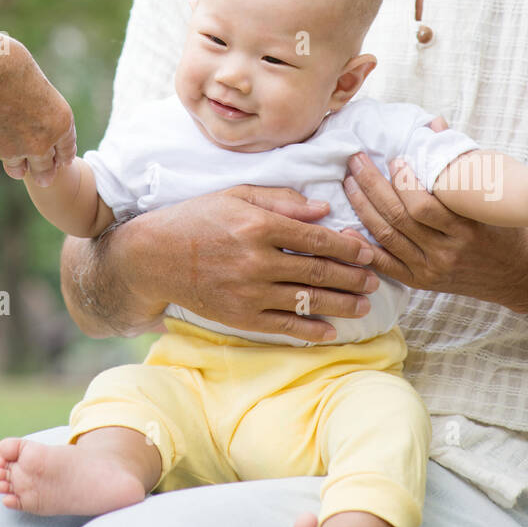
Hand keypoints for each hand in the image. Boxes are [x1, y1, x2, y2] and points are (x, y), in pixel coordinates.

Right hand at [0, 40, 75, 185]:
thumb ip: (38, 103)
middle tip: (43, 176)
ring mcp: (11, 150)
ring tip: (18, 168)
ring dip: (19, 165)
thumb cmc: (6, 63)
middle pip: (46, 168)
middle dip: (44, 171)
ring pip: (18, 166)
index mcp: (59, 121)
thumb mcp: (35, 80)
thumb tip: (31, 108)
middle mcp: (39, 142)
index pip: (67, 147)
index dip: (64, 153)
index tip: (61, 158)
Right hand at [120, 184, 380, 342]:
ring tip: (363, 305)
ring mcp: (249, 292)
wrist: (153, 256)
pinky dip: (310, 330)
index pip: (316, 238)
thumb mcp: (236, 195)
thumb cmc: (196, 218)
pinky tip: (330, 331)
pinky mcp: (239, 317)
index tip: (366, 250)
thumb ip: (281, 199)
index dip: (347, 246)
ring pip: (307, 301)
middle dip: (352, 277)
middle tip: (374, 280)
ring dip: (341, 304)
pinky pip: (283, 326)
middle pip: (318, 272)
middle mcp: (257, 260)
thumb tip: (322, 209)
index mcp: (258, 225)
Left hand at [343, 118, 527, 304]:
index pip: (423, 206)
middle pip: (398, 218)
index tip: (393, 158)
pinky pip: (385, 265)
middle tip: (355, 161)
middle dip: (371, 186)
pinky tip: (346, 228)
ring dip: (363, 208)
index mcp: (464, 229)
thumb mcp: (490, 197)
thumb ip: (460, 161)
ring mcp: (430, 270)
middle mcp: (445, 252)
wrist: (517, 274)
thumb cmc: (503, 228)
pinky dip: (363, 247)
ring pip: (387, 237)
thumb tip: (435, 124)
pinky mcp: (421, 282)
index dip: (403, 181)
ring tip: (349, 183)